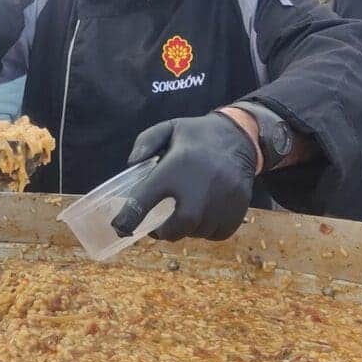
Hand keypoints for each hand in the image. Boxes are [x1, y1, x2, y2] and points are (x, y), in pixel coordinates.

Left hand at [111, 113, 256, 241]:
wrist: (241, 137)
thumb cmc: (198, 135)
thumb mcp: (169, 127)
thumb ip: (145, 142)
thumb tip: (131, 164)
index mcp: (175, 167)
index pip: (144, 200)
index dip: (128, 218)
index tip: (120, 228)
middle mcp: (199, 187)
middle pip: (177, 227)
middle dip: (164, 232)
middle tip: (159, 227)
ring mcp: (221, 201)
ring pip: (198, 232)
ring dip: (187, 229)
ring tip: (185, 214)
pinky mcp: (238, 209)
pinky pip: (217, 234)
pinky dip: (207, 231)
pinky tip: (204, 215)